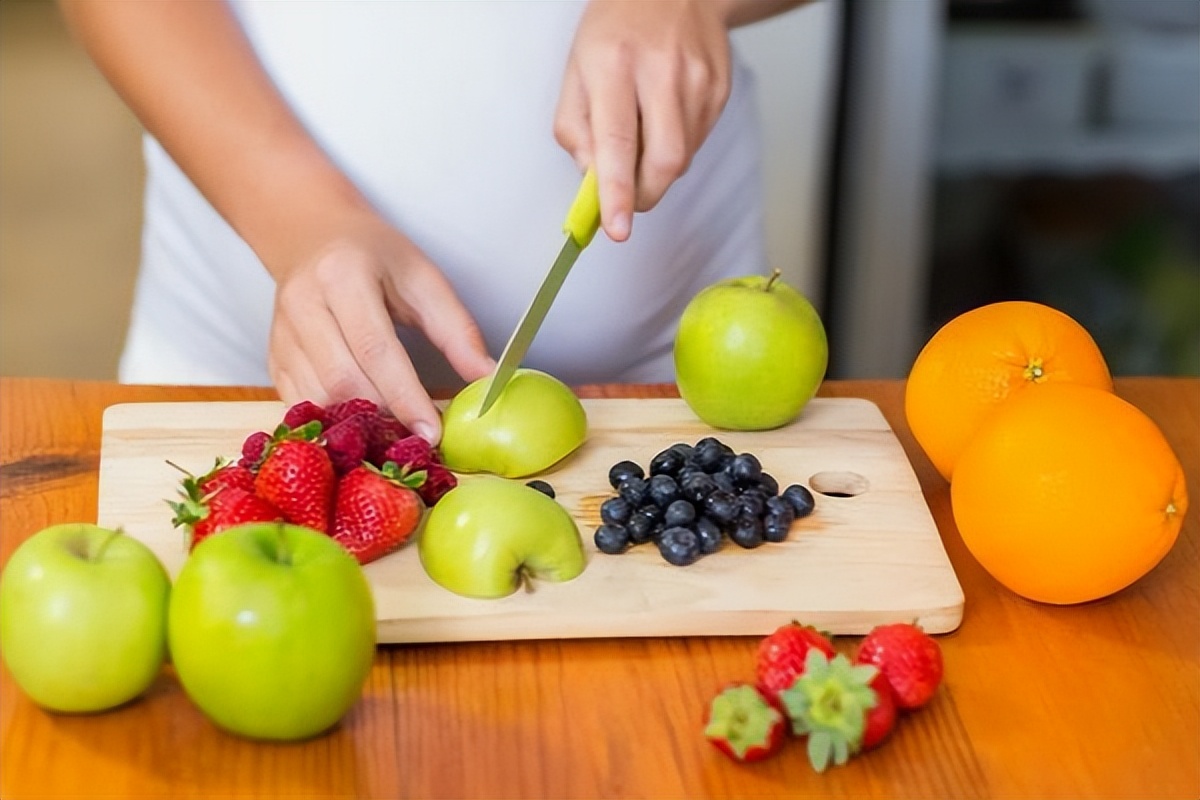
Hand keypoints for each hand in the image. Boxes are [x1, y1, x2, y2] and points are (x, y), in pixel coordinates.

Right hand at [266, 207, 494, 443]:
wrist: (311, 236)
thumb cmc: (372, 255)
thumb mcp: (423, 278)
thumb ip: (457, 330)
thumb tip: (487, 379)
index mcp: (344, 276)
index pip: (376, 349)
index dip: (405, 396)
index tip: (432, 432)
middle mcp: (303, 305)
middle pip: (343, 381)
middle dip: (384, 416)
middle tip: (418, 437)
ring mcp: (281, 335)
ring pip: (319, 399)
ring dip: (359, 424)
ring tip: (395, 432)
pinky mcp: (273, 358)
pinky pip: (301, 404)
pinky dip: (334, 421)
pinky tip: (363, 424)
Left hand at [554, 0, 733, 241]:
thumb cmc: (616, 30)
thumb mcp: (577, 69)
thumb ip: (576, 129)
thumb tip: (592, 180)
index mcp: (615, 64)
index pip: (616, 142)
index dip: (616, 192)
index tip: (616, 228)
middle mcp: (662, 71)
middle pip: (664, 161)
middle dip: (644, 195)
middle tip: (627, 200)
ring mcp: (698, 80)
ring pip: (682, 157)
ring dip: (657, 167)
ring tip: (643, 132)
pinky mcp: (720, 89)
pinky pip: (697, 141)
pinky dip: (676, 145)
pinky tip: (665, 116)